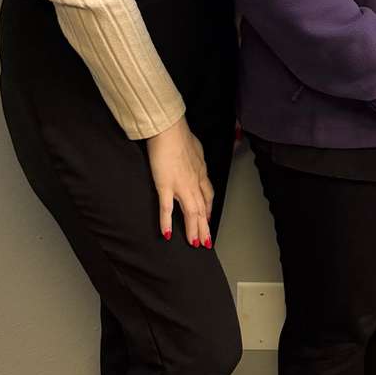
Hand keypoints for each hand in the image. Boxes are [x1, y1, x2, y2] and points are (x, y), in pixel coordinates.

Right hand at [147, 117, 214, 246]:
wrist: (170, 131)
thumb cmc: (180, 136)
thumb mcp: (195, 148)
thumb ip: (194, 157)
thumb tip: (193, 157)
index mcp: (201, 173)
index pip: (208, 196)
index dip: (209, 210)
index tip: (208, 220)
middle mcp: (194, 182)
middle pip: (202, 209)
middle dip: (204, 227)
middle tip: (205, 241)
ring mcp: (181, 185)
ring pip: (191, 212)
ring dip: (193, 229)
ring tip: (194, 243)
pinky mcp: (166, 185)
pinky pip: (167, 208)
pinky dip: (167, 222)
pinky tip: (167, 234)